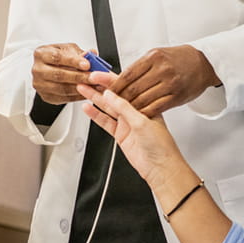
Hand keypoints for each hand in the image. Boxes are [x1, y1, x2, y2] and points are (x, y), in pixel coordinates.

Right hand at [31, 43, 93, 104]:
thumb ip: (80, 52)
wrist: (49, 66)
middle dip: (78, 76)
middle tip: (93, 77)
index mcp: (41, 54)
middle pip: (58, 75)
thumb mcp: (69, 49)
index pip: (57, 57)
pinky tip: (88, 92)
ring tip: (94, 86)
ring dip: (80, 88)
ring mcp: (40, 84)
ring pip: (61, 89)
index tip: (87, 64)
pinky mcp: (46, 96)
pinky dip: (77, 96)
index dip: (73, 61)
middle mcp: (37, 70)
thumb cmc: (59, 56)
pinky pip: (63, 98)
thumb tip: (91, 54)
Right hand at [78, 75, 189, 191]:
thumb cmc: (161, 145)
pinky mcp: (121, 134)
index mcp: (144, 103)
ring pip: (107, 107)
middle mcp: (135, 111)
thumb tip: (110, 94)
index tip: (96, 74)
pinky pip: (105, 122)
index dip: (109, 79)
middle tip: (85, 78)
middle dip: (99, 86)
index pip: (124, 86)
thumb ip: (124, 107)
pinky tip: (88, 108)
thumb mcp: (142, 121)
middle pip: (113, 95)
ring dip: (95, 98)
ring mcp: (127, 123)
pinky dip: (96, 116)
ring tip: (82, 89)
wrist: (160, 168)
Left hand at [109, 45, 220, 116]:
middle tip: (107, 103)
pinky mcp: (176, 97)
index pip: (127, 74)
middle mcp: (161, 70)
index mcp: (153, 58)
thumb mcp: (158, 54)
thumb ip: (141, 66)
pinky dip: (144, 112)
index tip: (104, 90)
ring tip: (119, 111)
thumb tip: (120, 77)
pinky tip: (137, 115)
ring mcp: (169, 84)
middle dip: (117, 98)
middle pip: (132, 89)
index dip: (113, 84)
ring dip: (129, 108)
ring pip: (142, 100)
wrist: (204, 63)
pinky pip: (155, 108)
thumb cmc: (180, 58)